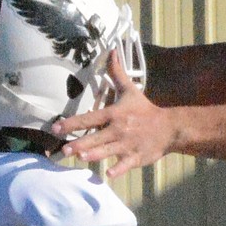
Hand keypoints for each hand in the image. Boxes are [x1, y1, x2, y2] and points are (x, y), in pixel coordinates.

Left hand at [52, 52, 176, 176]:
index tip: (56, 128)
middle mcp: (119, 129)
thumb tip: (111, 51)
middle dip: (80, 142)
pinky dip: (118, 169)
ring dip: (94, 154)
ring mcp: (128, 144)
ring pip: (108, 150)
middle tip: (64, 149)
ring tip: (80, 157)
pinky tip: (108, 174)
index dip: (72, 123)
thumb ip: (117, 72)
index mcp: (115, 114)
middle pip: (96, 137)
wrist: (169, 128)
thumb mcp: (129, 90)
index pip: (90, 118)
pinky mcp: (136, 157)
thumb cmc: (145, 110)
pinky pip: (126, 164)